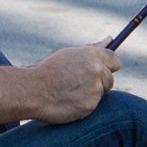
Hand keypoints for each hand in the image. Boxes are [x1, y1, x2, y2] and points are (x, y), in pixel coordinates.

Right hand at [0, 45, 118, 125]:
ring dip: (90, 95)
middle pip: (110, 79)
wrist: (32, 90)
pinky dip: (83, 106)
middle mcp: (97, 69)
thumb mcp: (70, 55)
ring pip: (101, 94)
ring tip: (69, 93)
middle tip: (78, 85)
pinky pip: (92, 107)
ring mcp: (95, 88)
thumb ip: (93, 49)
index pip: (115, 60)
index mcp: (92, 54)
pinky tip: (68, 102)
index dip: (108, 67)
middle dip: (99, 84)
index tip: (100, 72)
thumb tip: (110, 40)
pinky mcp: (90, 105)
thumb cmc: (49, 71)